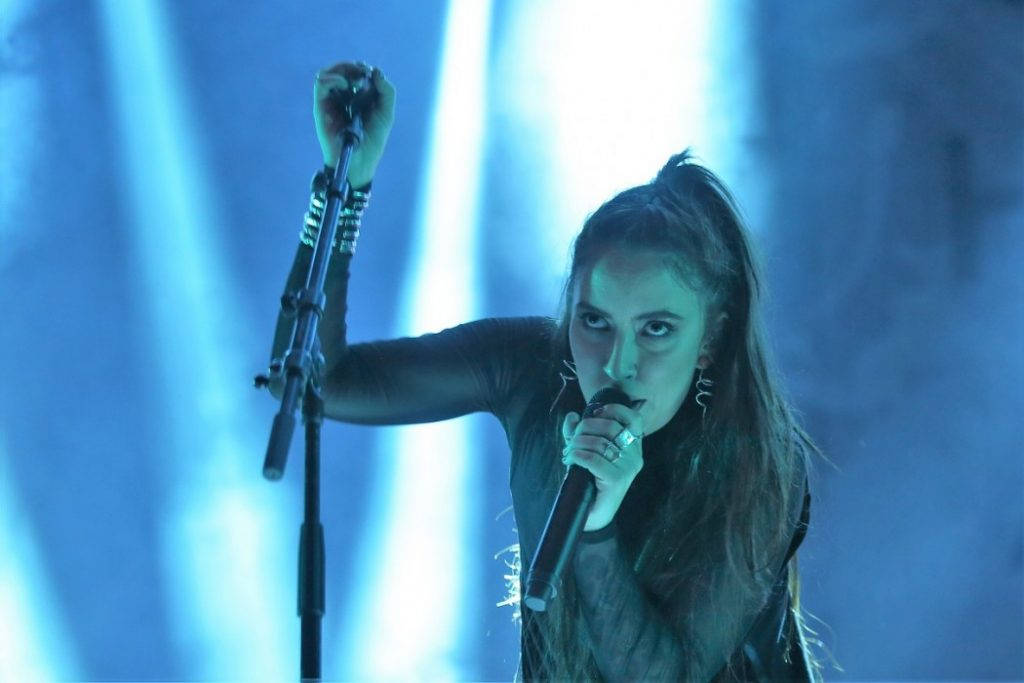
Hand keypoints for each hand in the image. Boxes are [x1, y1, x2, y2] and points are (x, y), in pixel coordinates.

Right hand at [313, 61, 395, 187]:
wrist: (360, 160)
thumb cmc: (373, 140)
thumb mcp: (386, 114)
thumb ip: (387, 91)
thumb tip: (376, 70)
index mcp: (357, 97)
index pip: (354, 72)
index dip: (362, 68)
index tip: (370, 73)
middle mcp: (342, 97)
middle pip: (340, 69)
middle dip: (352, 67)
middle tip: (362, 74)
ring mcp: (331, 101)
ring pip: (328, 72)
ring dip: (342, 69)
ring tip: (354, 81)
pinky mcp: (321, 106)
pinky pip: (321, 83)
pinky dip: (333, 78)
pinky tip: (344, 85)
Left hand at [561, 403, 644, 531]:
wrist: (593, 512)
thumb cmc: (590, 479)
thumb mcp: (584, 450)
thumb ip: (578, 432)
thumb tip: (572, 416)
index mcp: (633, 446)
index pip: (634, 419)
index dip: (615, 410)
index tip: (596, 412)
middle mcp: (635, 455)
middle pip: (610, 427)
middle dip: (584, 429)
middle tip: (572, 440)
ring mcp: (628, 468)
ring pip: (598, 443)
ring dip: (577, 444)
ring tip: (568, 452)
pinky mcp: (617, 479)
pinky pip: (592, 459)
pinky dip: (576, 456)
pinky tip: (569, 460)